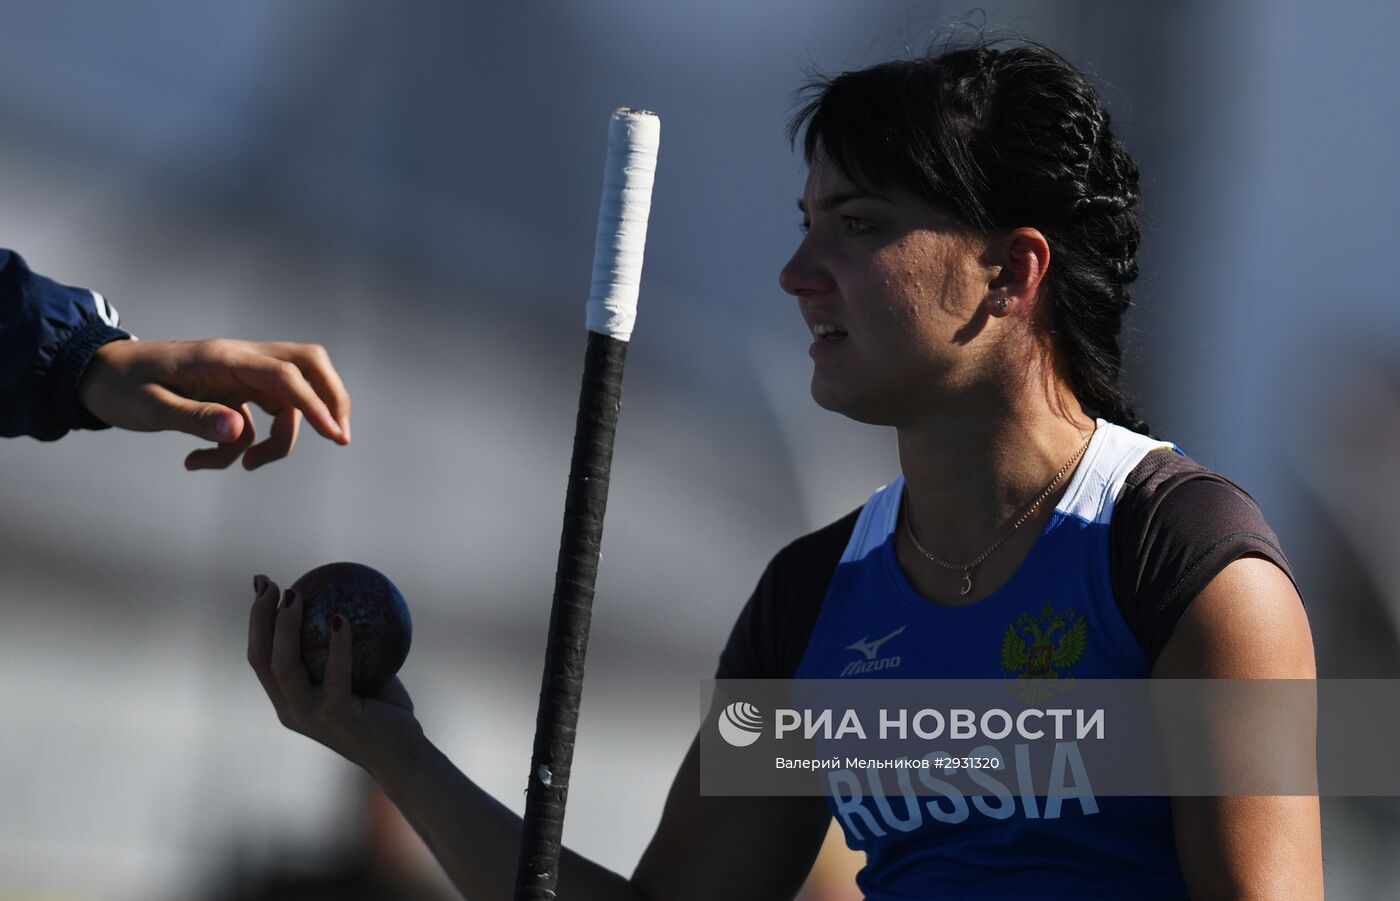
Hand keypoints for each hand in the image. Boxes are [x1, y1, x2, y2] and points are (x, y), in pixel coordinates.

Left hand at [78, 338, 351, 469]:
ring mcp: (240, 376)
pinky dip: (242, 446)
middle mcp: (241, 361)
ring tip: (243, 467)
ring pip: (287, 401)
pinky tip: (201, 461)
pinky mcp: (233, 393)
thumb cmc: (120, 386)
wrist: (96, 375)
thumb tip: (238, 431)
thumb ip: (196, 418)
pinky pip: (256, 420)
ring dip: (277, 440)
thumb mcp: (149, 407)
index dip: (316, 403)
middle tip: (339, 436)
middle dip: (330, 400)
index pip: (285, 375)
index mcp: (224, 358)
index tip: (335, 435)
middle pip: (308, 367)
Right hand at [247, 575, 424, 780]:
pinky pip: (334, 675)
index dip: (256, 620)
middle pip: (261, 659)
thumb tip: (347, 593)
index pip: (261, 656)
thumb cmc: (385, 711)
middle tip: (271, 585)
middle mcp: (291, 709)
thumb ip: (348, 643)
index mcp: (289, 699)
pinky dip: (337, 645)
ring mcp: (311, 715)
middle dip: (259, 618)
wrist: (404, 755)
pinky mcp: (337, 717)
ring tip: (295, 595)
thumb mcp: (363, 670)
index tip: (264, 584)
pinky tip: (341, 618)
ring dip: (285, 627)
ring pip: (285, 666)